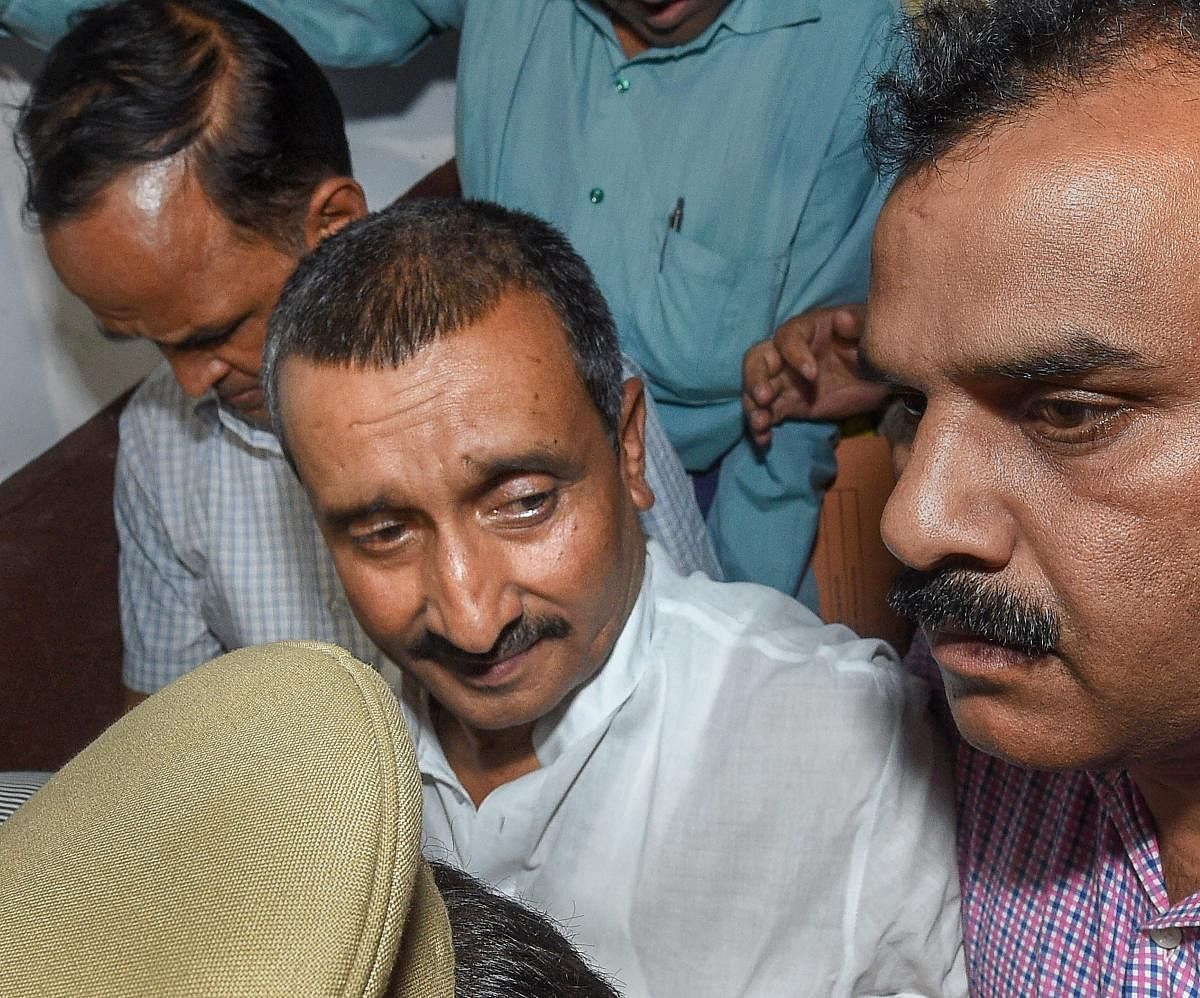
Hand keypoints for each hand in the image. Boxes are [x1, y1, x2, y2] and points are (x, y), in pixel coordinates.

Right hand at [742, 304, 888, 447]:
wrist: (881, 379)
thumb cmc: (874, 348)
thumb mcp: (872, 333)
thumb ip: (859, 323)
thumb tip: (841, 319)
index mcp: (806, 330)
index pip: (788, 338)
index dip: (795, 355)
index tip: (812, 375)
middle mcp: (787, 354)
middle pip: (757, 360)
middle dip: (756, 378)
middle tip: (764, 397)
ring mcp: (785, 381)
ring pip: (756, 389)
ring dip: (753, 405)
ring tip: (760, 422)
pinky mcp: (788, 404)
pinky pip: (767, 413)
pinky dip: (761, 426)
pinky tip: (765, 439)